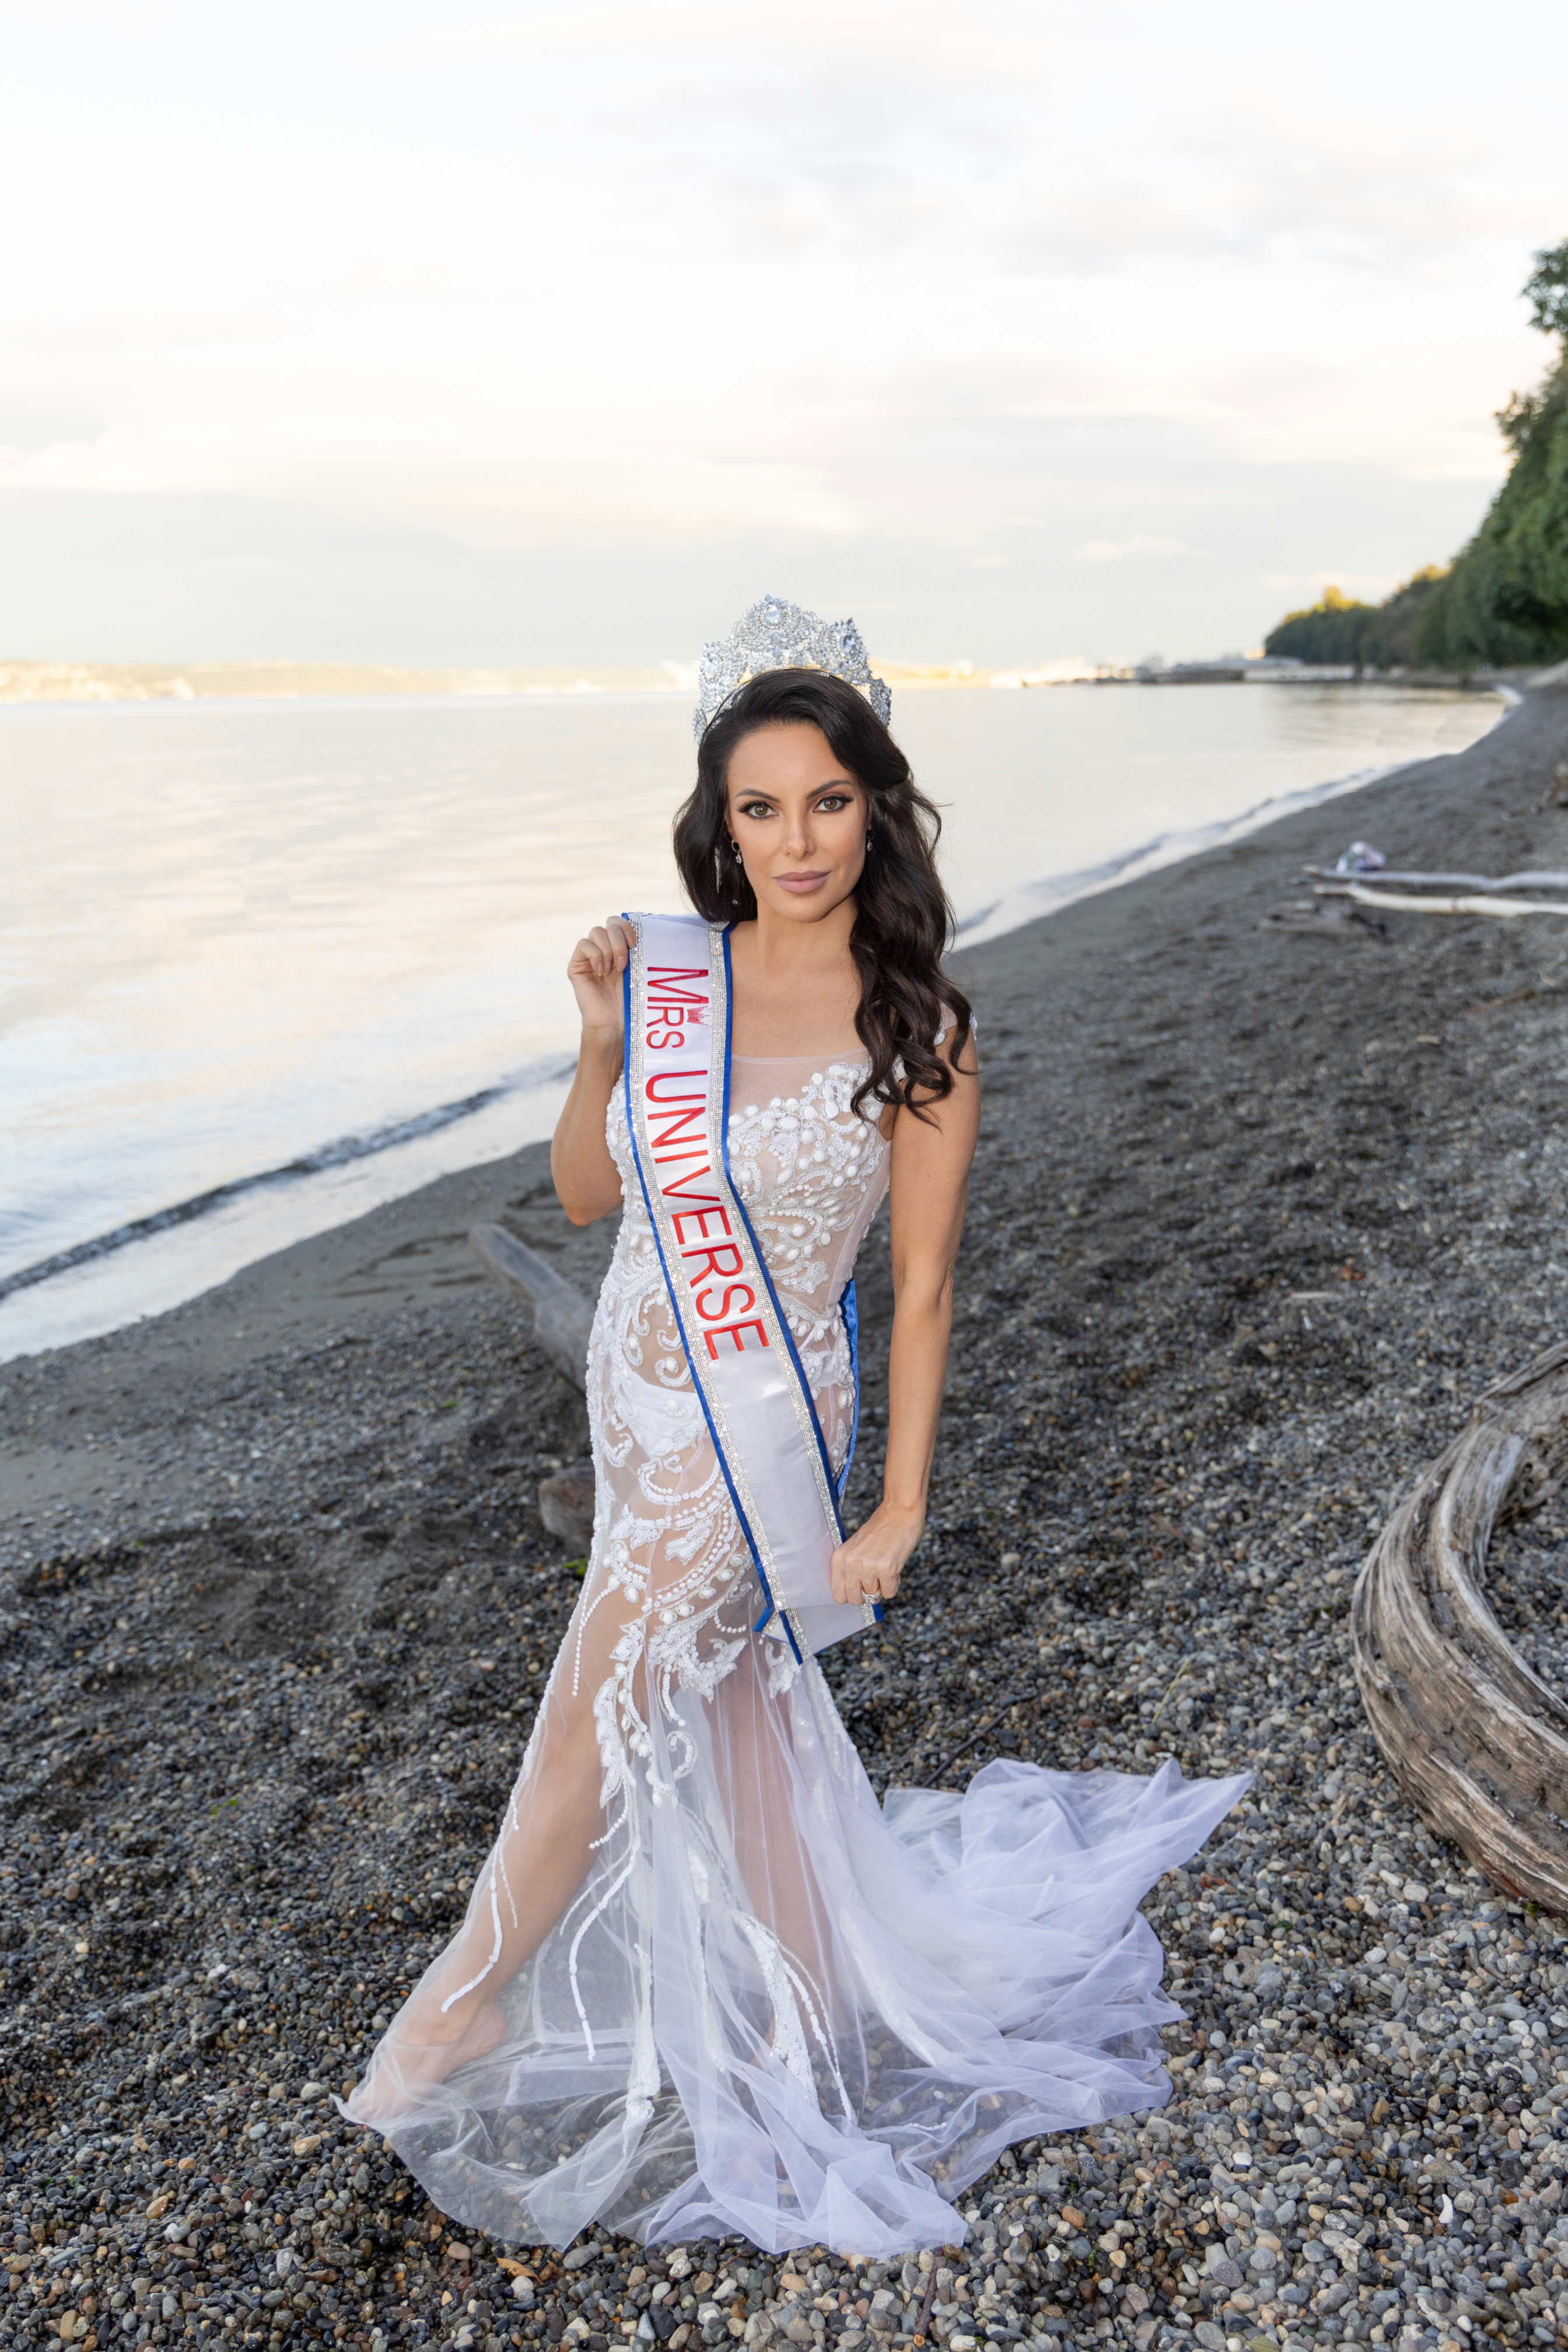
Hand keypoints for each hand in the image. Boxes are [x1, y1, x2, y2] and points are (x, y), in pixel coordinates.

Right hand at [567, 918, 633, 1039]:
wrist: (614, 1022)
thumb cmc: (629, 999)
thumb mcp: (636, 969)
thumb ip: (634, 949)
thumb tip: (639, 928)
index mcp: (618, 947)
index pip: (618, 922)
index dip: (627, 927)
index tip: (635, 944)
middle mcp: (603, 949)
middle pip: (609, 924)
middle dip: (619, 941)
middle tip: (623, 964)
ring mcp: (589, 956)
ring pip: (596, 932)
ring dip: (608, 950)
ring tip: (613, 971)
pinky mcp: (576, 965)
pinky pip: (583, 945)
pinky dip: (595, 956)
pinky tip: (601, 973)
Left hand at [829, 1500, 924, 1607]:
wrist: (899, 1513)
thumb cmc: (879, 1529)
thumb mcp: (854, 1547)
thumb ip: (849, 1569)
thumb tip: (853, 1594)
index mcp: (839, 1558)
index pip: (838, 1594)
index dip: (851, 1594)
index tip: (859, 1588)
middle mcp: (850, 1564)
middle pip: (855, 1599)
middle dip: (867, 1594)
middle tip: (875, 1579)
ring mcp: (868, 1567)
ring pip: (874, 1596)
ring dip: (882, 1585)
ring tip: (885, 1566)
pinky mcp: (886, 1569)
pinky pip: (889, 1593)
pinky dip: (894, 1584)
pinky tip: (894, 1567)